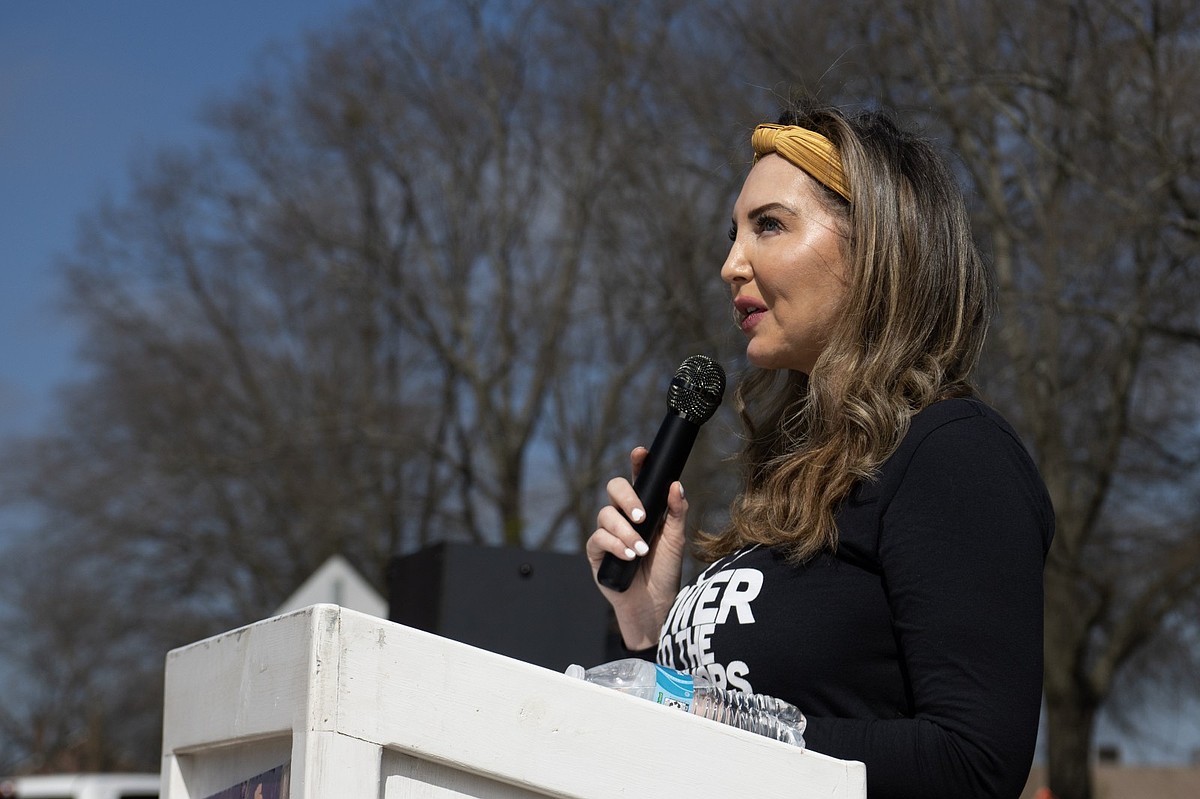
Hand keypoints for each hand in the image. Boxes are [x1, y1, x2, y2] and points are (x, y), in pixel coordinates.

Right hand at [587, 446, 687, 649]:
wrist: (654, 607)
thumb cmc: (665, 573)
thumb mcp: (676, 541)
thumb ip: (676, 513)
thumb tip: (676, 485)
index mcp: (644, 510)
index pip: (639, 480)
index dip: (637, 464)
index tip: (641, 453)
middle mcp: (624, 517)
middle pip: (614, 488)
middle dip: (627, 497)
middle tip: (643, 516)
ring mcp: (608, 534)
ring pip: (606, 515)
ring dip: (626, 532)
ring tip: (641, 551)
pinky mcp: (597, 553)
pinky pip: (599, 538)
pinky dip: (616, 545)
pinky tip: (629, 557)